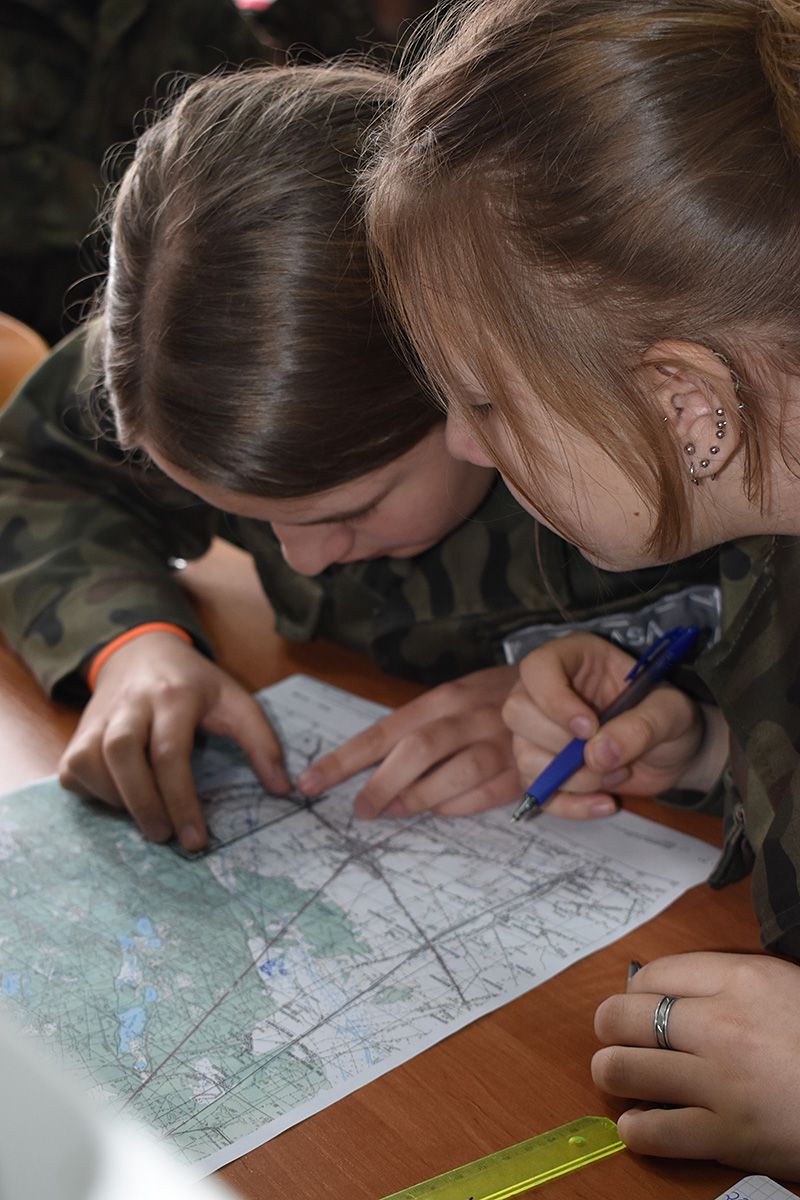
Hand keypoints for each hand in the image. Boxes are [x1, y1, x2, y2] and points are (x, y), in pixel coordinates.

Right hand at [59, 632, 288, 851]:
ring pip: (90, 760)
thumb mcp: (236, 699)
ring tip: (149, 820)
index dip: (181, 800)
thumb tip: (284, 790)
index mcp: (174, 695)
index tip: (197, 839)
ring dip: (117, 800)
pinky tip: (121, 800)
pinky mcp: (79, 730)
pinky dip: (93, 791)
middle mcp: (131, 703)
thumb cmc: (193, 683)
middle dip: (143, 803)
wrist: (142, 649)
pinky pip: (74, 767)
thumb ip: (262, 742)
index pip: (171, 751)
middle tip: (166, 837)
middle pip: (122, 753)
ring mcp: (99, 715)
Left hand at [297, 666, 522, 817]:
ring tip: (394, 809)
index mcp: (443, 698)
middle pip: (417, 752)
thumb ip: (415, 728)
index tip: (311, 783)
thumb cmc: (489, 699)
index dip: (344, 760)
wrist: (556, 691)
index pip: (383, 731)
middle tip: (362, 810)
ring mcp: (498, 744)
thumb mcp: (450, 699)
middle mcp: (468, 717)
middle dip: (382, 785)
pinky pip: (482, 795)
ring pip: (452, 776)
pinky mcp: (522, 771)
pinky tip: (438, 809)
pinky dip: (455, 807)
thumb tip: (369, 767)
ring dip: (417, 800)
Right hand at [502, 633, 727, 812]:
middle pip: (516, 712)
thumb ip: (640, 727)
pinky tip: (605, 802)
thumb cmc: (668, 717)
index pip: (537, 668)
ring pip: (524, 756)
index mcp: (574, 659)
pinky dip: (572, 805)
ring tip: (616, 774)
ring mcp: (539, 732)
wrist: (674, 751)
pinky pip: (538, 792)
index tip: (590, 727)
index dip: (554, 699)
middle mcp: (545, 692)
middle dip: (561, 744)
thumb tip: (597, 755)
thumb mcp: (671, 713)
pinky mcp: (545, 769)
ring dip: (573, 777)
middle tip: (606, 754)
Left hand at [593, 951, 799, 1175]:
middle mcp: (720, 1023)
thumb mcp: (781, 986)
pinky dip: (636, 1128)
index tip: (636, 1004)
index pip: (651, 973)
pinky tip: (640, 1123)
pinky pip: (654, 1131)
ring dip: (613, 1072)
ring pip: (624, 1069)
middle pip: (623, 1015)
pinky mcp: (728, 1136)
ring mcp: (720, 1081)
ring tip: (621, 1075)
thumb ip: (726, 982)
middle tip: (618, 1038)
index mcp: (738, 977)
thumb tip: (665, 988)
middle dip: (611, 1027)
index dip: (633, 990)